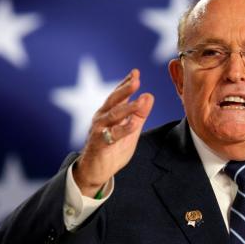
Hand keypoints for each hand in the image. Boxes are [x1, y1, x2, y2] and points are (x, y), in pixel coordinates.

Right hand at [73, 69, 153, 196]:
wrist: (95, 171)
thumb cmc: (112, 149)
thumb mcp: (130, 130)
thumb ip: (139, 115)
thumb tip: (149, 95)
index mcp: (108, 113)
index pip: (118, 95)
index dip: (126, 83)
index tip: (135, 72)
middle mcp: (101, 118)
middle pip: (114, 100)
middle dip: (125, 89)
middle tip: (136, 79)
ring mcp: (99, 130)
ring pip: (114, 115)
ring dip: (128, 107)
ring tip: (140, 100)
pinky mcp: (100, 143)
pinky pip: (113, 134)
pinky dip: (124, 128)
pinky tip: (134, 123)